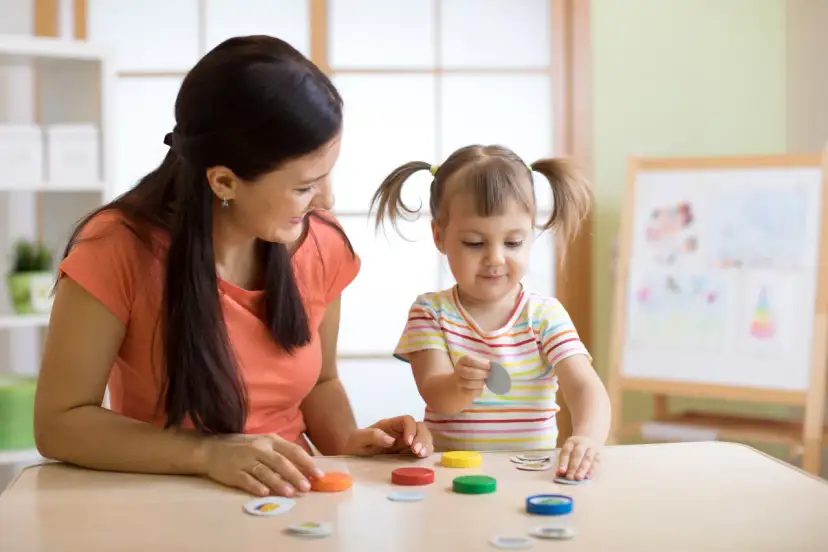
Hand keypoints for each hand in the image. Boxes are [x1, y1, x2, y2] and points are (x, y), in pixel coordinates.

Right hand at [203, 434, 324, 497]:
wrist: (211, 448)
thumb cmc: (243, 447)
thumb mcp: (263, 443)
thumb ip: (281, 454)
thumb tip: (304, 469)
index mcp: (270, 440)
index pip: (292, 451)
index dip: (307, 463)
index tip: (319, 475)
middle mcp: (259, 448)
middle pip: (280, 462)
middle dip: (295, 475)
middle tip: (307, 488)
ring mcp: (245, 460)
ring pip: (265, 472)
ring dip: (278, 483)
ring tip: (290, 493)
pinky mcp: (233, 472)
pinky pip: (246, 480)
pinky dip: (256, 486)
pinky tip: (265, 493)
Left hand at [343, 415, 432, 457]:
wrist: (351, 456)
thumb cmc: (354, 445)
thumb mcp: (357, 439)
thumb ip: (371, 435)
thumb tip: (390, 439)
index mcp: (390, 425)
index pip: (407, 420)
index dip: (410, 429)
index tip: (408, 442)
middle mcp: (401, 431)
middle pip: (419, 427)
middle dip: (422, 437)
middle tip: (417, 451)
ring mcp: (406, 442)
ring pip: (424, 437)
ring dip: (426, 444)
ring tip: (421, 455)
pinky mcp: (408, 453)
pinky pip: (422, 449)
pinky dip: (426, 452)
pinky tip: (422, 458)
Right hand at [451, 355, 490, 396]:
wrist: (463, 385)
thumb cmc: (474, 371)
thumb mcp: (477, 365)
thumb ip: (483, 363)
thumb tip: (490, 364)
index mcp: (462, 361)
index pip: (468, 360)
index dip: (480, 363)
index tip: (489, 366)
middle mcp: (458, 370)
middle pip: (468, 372)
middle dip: (481, 374)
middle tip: (488, 375)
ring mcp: (458, 381)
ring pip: (469, 383)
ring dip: (480, 383)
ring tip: (484, 382)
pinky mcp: (462, 392)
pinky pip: (471, 392)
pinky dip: (478, 390)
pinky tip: (481, 388)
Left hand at [557, 435, 599, 479]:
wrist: (590, 439)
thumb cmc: (575, 449)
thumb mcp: (567, 451)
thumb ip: (563, 462)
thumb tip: (558, 474)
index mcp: (571, 441)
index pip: (567, 451)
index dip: (563, 462)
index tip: (561, 472)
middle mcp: (582, 443)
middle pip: (578, 454)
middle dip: (573, 467)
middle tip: (570, 477)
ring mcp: (592, 448)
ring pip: (588, 458)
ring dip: (583, 469)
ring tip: (578, 478)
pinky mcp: (599, 454)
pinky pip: (596, 462)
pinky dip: (592, 470)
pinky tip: (588, 477)